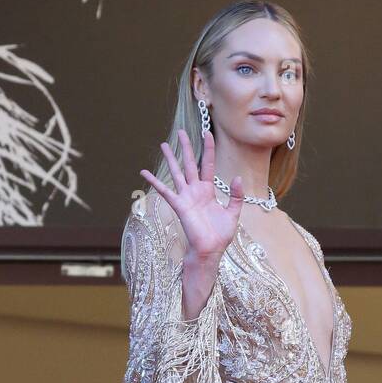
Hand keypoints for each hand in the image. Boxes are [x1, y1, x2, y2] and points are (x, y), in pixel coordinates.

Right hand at [140, 129, 244, 264]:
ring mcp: (186, 197)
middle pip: (189, 163)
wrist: (210, 250)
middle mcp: (195, 190)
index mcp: (208, 190)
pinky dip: (154, 181)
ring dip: (170, 158)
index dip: (208, 149)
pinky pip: (165, 190)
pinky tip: (144, 172)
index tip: (207, 133)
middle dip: (186, 147)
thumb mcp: (233, 213)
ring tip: (163, 144)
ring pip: (177, 172)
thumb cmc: (220, 235)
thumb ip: (236, 196)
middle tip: (181, 131)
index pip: (207, 164)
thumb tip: (237, 177)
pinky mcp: (179, 205)